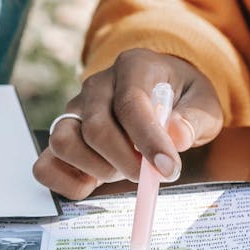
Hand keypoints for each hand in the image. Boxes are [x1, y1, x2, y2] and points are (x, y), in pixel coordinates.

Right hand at [33, 49, 223, 198]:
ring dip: (96, 169)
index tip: (168, 170)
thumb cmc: (182, 99)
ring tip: (122, 170)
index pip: (131, 104)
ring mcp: (74, 110)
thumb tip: (176, 137)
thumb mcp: (204, 104)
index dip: (149, 141)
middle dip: (124, 161)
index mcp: (133, 66)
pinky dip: (66, 182)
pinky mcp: (63, 136)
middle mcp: (96, 85)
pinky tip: (94, 182)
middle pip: (95, 128)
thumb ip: (194, 119)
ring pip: (63, 142)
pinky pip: (45, 164)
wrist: (162, 93)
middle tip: (149, 175)